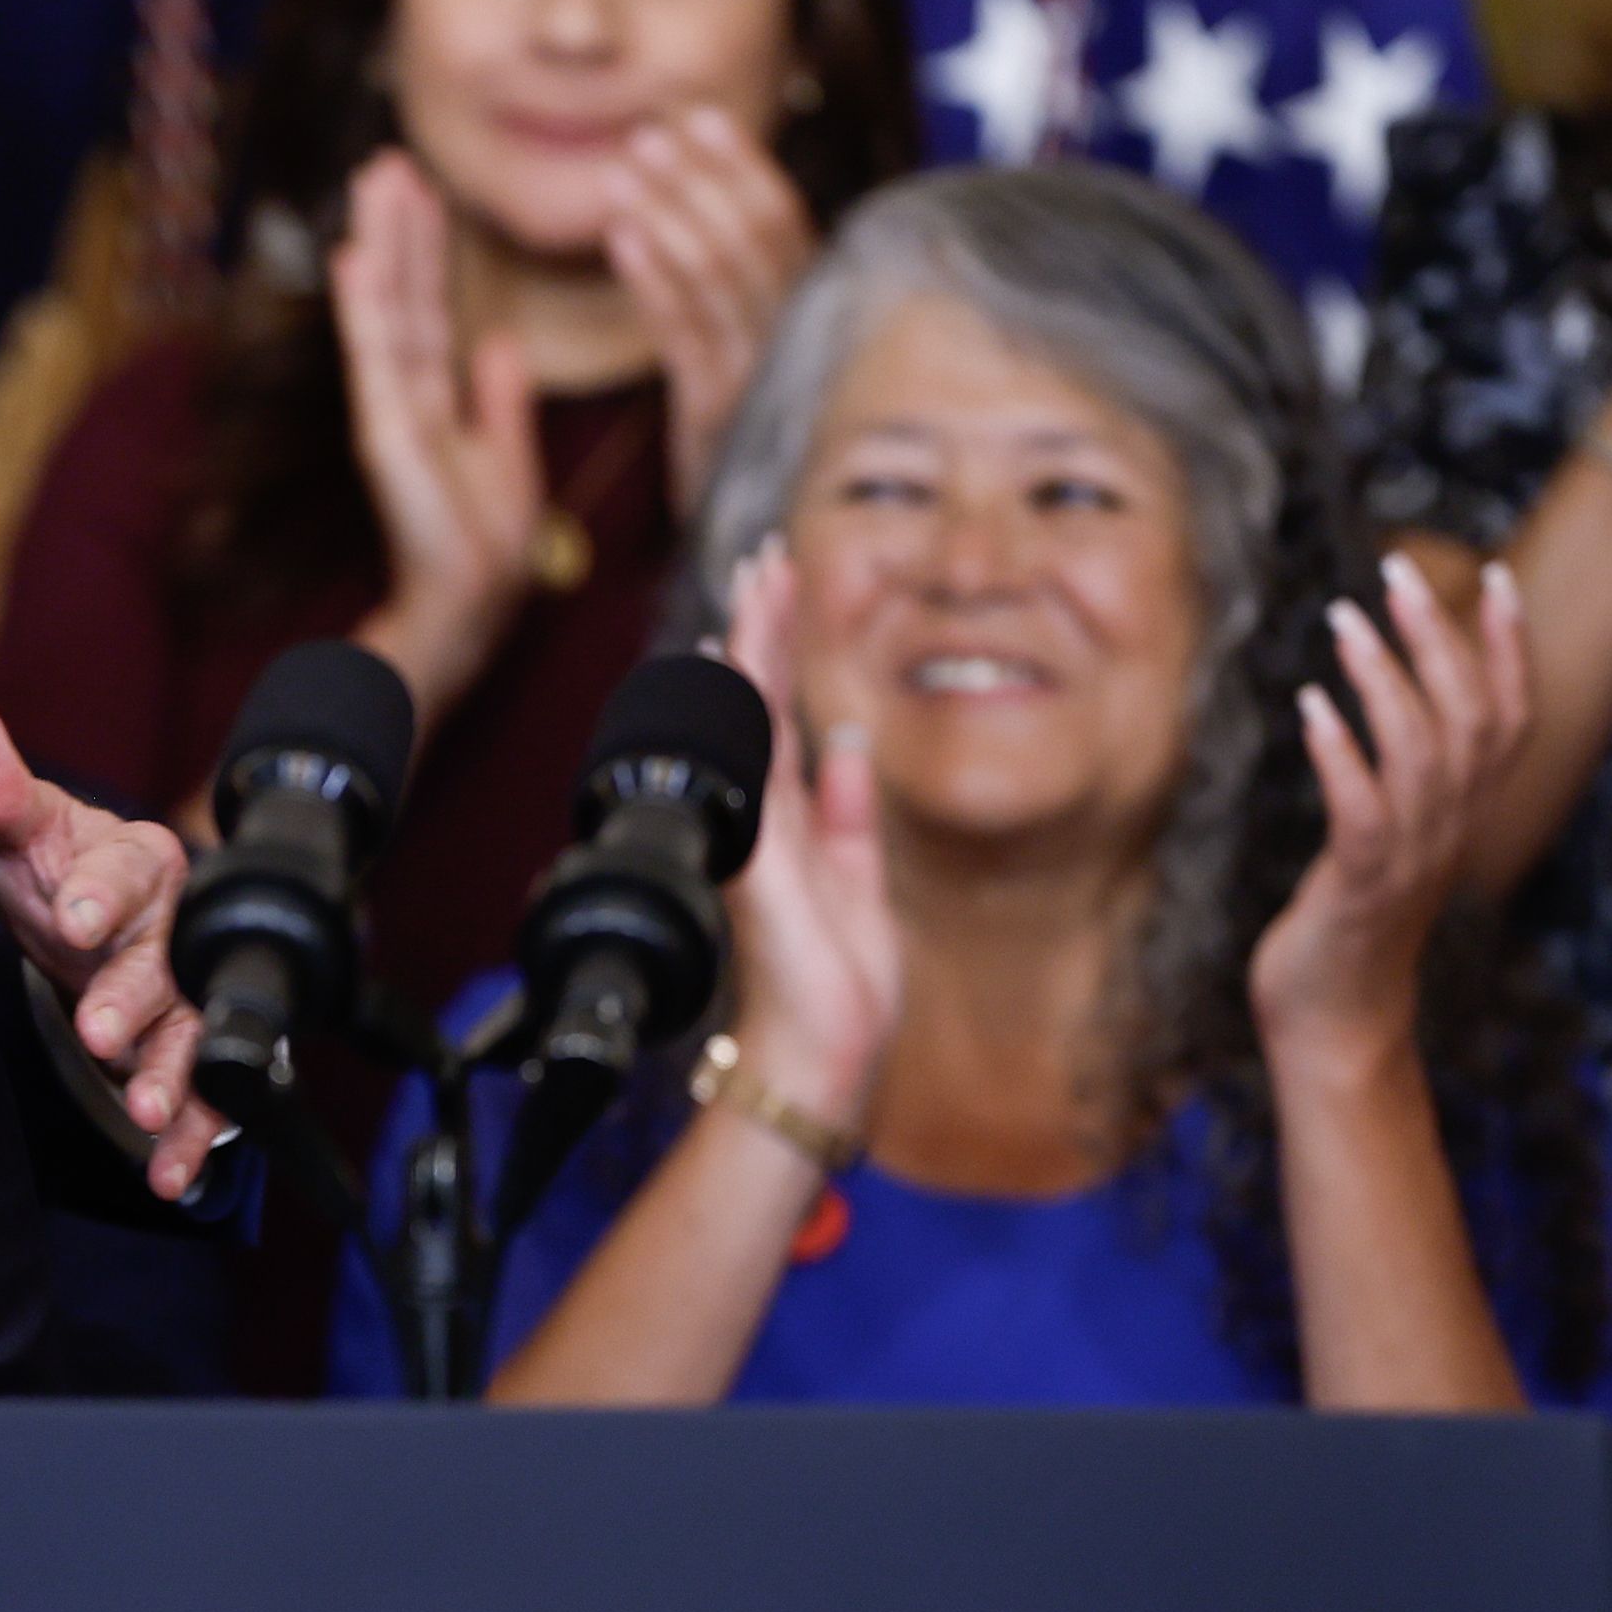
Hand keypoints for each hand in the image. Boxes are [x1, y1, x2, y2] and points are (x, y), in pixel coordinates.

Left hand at [0, 692, 220, 1196]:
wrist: (96, 931)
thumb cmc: (63, 874)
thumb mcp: (26, 833)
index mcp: (141, 862)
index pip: (128, 869)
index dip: (103, 893)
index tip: (75, 915)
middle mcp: (179, 930)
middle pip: (166, 960)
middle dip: (136, 997)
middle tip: (103, 1029)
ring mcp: (192, 998)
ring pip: (193, 1033)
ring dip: (175, 1074)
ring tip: (147, 1109)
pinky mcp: (194, 1058)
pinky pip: (204, 1098)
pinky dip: (192, 1138)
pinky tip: (171, 1174)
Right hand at [332, 148, 539, 722]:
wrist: (472, 604)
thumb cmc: (486, 545)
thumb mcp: (509, 454)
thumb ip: (502, 400)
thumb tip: (502, 344)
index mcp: (438, 396)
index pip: (431, 305)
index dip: (428, 247)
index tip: (424, 185)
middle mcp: (407, 394)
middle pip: (403, 293)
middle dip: (398, 226)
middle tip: (389, 157)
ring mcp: (391, 409)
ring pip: (385, 308)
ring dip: (380, 242)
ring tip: (375, 178)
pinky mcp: (386, 432)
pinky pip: (374, 357)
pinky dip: (364, 307)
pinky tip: (354, 256)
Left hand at [603, 104, 813, 506]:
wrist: (750, 567)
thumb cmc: (751, 458)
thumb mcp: (758, 373)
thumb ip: (746, 303)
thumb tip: (719, 214)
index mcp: (815, 325)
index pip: (787, 230)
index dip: (745, 170)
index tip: (704, 118)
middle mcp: (799, 347)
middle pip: (757, 245)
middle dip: (705, 181)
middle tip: (652, 130)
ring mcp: (763, 386)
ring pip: (720, 284)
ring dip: (671, 216)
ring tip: (624, 168)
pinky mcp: (721, 426)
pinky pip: (687, 341)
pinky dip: (655, 284)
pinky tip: (621, 238)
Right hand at [713, 540, 893, 1124]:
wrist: (823, 1052)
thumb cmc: (840, 991)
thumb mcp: (864, 884)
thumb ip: (854, 815)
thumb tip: (854, 746)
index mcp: (789, 827)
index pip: (781, 720)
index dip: (782, 656)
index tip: (782, 595)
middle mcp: (763, 816)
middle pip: (759, 700)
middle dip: (764, 626)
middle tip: (767, 559)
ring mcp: (754, 825)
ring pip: (751, 711)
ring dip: (757, 639)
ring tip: (762, 575)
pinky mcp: (758, 840)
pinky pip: (752, 750)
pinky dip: (748, 696)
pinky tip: (747, 645)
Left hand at [1248, 552, 1530, 1060]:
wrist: (1336, 1027)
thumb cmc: (1351, 927)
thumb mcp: (1386, 842)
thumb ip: (1401, 782)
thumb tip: (1387, 709)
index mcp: (1464, 816)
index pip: (1510, 719)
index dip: (1510, 649)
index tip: (1496, 576)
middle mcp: (1450, 831)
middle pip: (1471, 718)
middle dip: (1440, 637)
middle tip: (1397, 570)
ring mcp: (1410, 862)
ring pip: (1422, 755)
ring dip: (1384, 679)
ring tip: (1344, 620)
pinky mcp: (1359, 891)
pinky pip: (1363, 813)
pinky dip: (1341, 755)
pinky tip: (1311, 707)